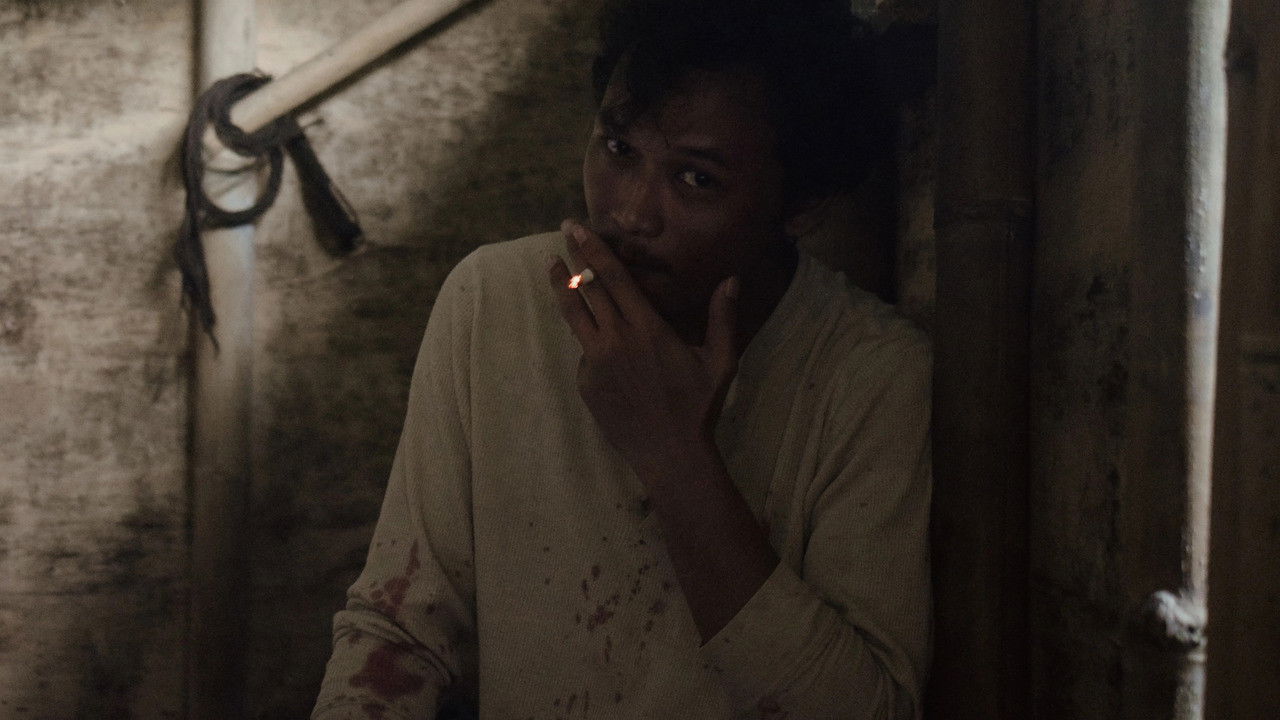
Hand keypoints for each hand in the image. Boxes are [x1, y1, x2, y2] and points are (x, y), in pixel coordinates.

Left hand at [545, 219, 739, 470]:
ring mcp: (597, 363)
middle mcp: (616, 340)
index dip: (593, 249)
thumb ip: (722, 318)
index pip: (613, 277)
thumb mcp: (720, 361)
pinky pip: (585, 355)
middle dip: (573, 258)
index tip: (577, 228)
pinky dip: (590, 344)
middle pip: (586, 289)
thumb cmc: (698, 406)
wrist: (670, 454)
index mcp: (647, 328)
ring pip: (573, 316)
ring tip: (552, 269)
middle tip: (563, 235)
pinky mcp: (586, 384)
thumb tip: (731, 280)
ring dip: (562, 288)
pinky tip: (603, 349)